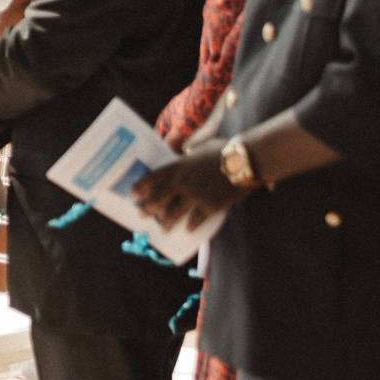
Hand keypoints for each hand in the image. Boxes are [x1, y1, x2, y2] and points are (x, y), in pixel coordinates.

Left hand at [132, 150, 248, 231]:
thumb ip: (185, 157)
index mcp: (177, 167)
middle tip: (142, 214)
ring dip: (165, 222)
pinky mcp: (210, 206)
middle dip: (147, 208)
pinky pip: (195, 220)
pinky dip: (190, 226)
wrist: (246, 160)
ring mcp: (194, 195)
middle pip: (157, 199)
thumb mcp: (198, 149)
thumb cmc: (223, 150)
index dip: (139, 187)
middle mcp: (181, 182)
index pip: (151, 179)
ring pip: (173, 213)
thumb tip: (178, 158)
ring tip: (162, 228)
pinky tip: (187, 230)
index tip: (133, 194)